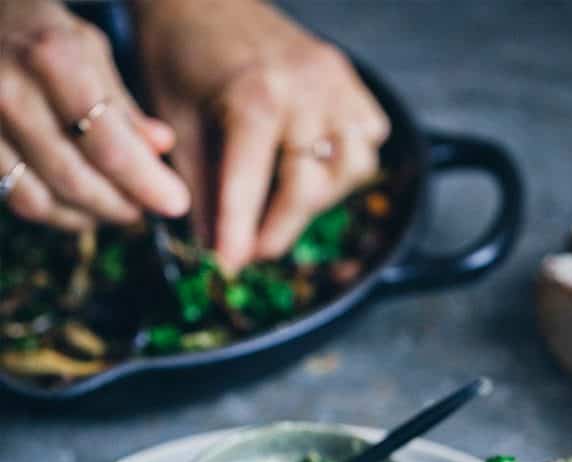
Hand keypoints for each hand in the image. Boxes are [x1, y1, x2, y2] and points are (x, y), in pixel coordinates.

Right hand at [0, 0, 189, 229]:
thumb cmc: (42, 36)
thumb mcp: (89, 51)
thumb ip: (124, 105)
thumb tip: (163, 147)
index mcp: (52, 60)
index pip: (110, 146)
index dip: (147, 183)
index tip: (176, 203)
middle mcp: (12, 94)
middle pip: (78, 181)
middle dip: (121, 205)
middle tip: (145, 210)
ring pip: (48, 199)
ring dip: (92, 215)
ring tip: (118, 207)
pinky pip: (23, 200)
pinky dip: (60, 214)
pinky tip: (82, 207)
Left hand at [137, 0, 389, 271]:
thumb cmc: (182, 57)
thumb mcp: (176, 126)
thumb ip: (199, 190)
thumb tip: (213, 250)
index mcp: (254, 93)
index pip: (251, 181)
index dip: (240, 232)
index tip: (230, 267)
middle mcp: (306, 86)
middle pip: (308, 185)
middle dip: (279, 228)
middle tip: (252, 250)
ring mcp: (336, 82)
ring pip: (352, 168)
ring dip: (318, 200)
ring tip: (281, 209)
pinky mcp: (351, 82)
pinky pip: (369, 140)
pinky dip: (345, 166)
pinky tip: (310, 171)